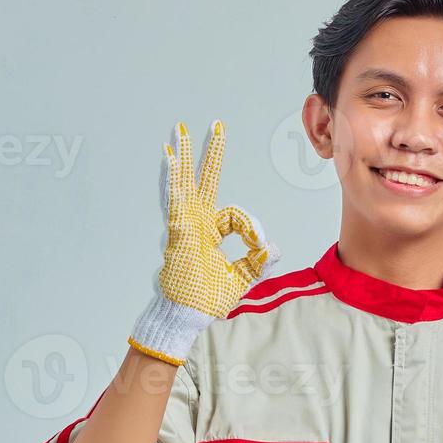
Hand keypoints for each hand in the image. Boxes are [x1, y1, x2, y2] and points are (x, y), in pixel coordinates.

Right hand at [128, 120, 280, 364]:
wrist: (186, 316)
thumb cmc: (205, 300)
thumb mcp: (241, 279)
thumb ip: (257, 261)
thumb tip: (273, 246)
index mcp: (209, 232)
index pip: (234, 216)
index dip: (250, 228)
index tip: (258, 244)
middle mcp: (196, 224)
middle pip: (205, 182)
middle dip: (211, 154)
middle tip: (216, 126)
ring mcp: (184, 226)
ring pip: (186, 184)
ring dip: (185, 157)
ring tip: (180, 132)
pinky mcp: (177, 232)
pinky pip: (175, 201)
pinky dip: (172, 180)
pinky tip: (170, 159)